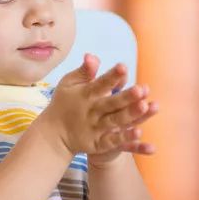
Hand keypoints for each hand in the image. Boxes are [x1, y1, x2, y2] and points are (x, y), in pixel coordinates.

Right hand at [40, 54, 157, 158]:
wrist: (54, 133)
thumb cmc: (64, 103)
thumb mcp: (69, 84)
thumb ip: (84, 71)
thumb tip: (92, 56)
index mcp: (86, 94)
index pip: (100, 83)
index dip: (112, 76)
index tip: (123, 67)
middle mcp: (92, 111)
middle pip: (111, 103)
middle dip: (126, 97)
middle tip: (140, 90)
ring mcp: (96, 128)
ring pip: (116, 121)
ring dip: (130, 115)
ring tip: (145, 107)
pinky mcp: (100, 143)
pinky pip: (114, 141)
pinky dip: (126, 138)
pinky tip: (139, 133)